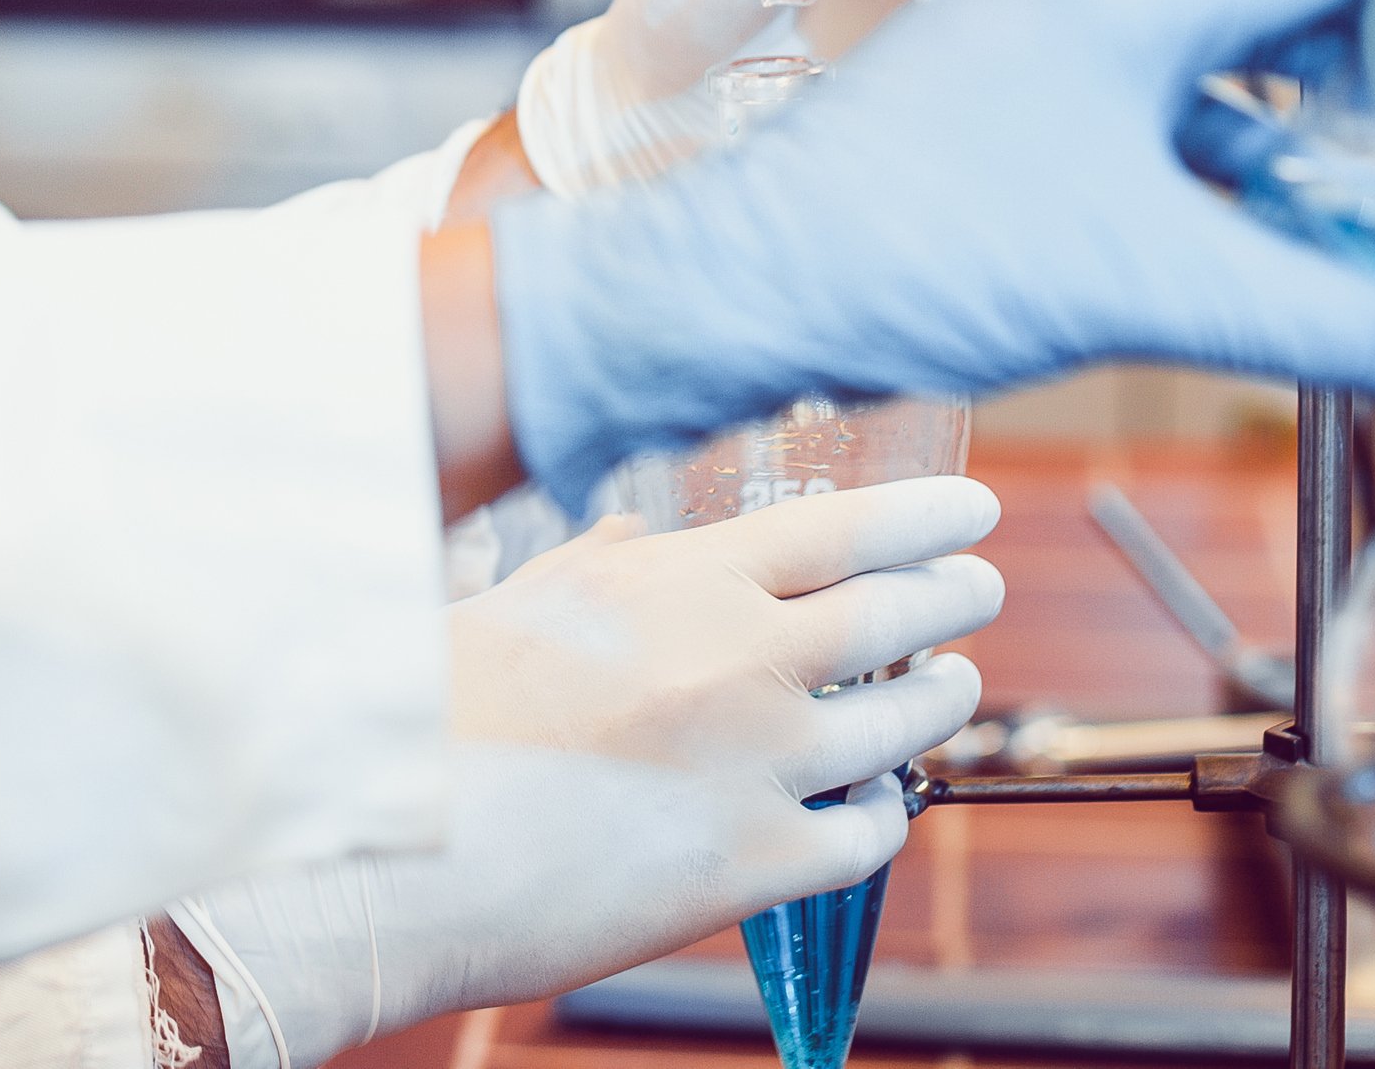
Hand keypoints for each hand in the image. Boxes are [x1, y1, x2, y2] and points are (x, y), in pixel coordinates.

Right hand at [171, 480, 999, 1065]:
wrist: (395, 856)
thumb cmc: (433, 723)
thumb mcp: (515, 608)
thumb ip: (595, 573)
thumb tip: (630, 544)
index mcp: (674, 584)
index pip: (840, 527)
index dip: (923, 515)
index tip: (971, 510)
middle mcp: (736, 661)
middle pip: (896, 612)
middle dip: (955, 595)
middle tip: (979, 587)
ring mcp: (757, 765)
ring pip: (904, 721)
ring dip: (941, 696)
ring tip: (948, 684)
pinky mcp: (756, 865)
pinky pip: (867, 830)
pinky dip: (884, 808)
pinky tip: (875, 799)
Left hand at [492, 0, 1374, 512]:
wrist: (737, 285)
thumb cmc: (910, 249)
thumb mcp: (1148, 284)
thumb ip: (1315, 314)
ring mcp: (1043, 42)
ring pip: (1228, 52)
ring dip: (1332, 106)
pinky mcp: (1011, 109)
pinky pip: (1165, 108)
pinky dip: (1248, 154)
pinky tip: (1304, 223)